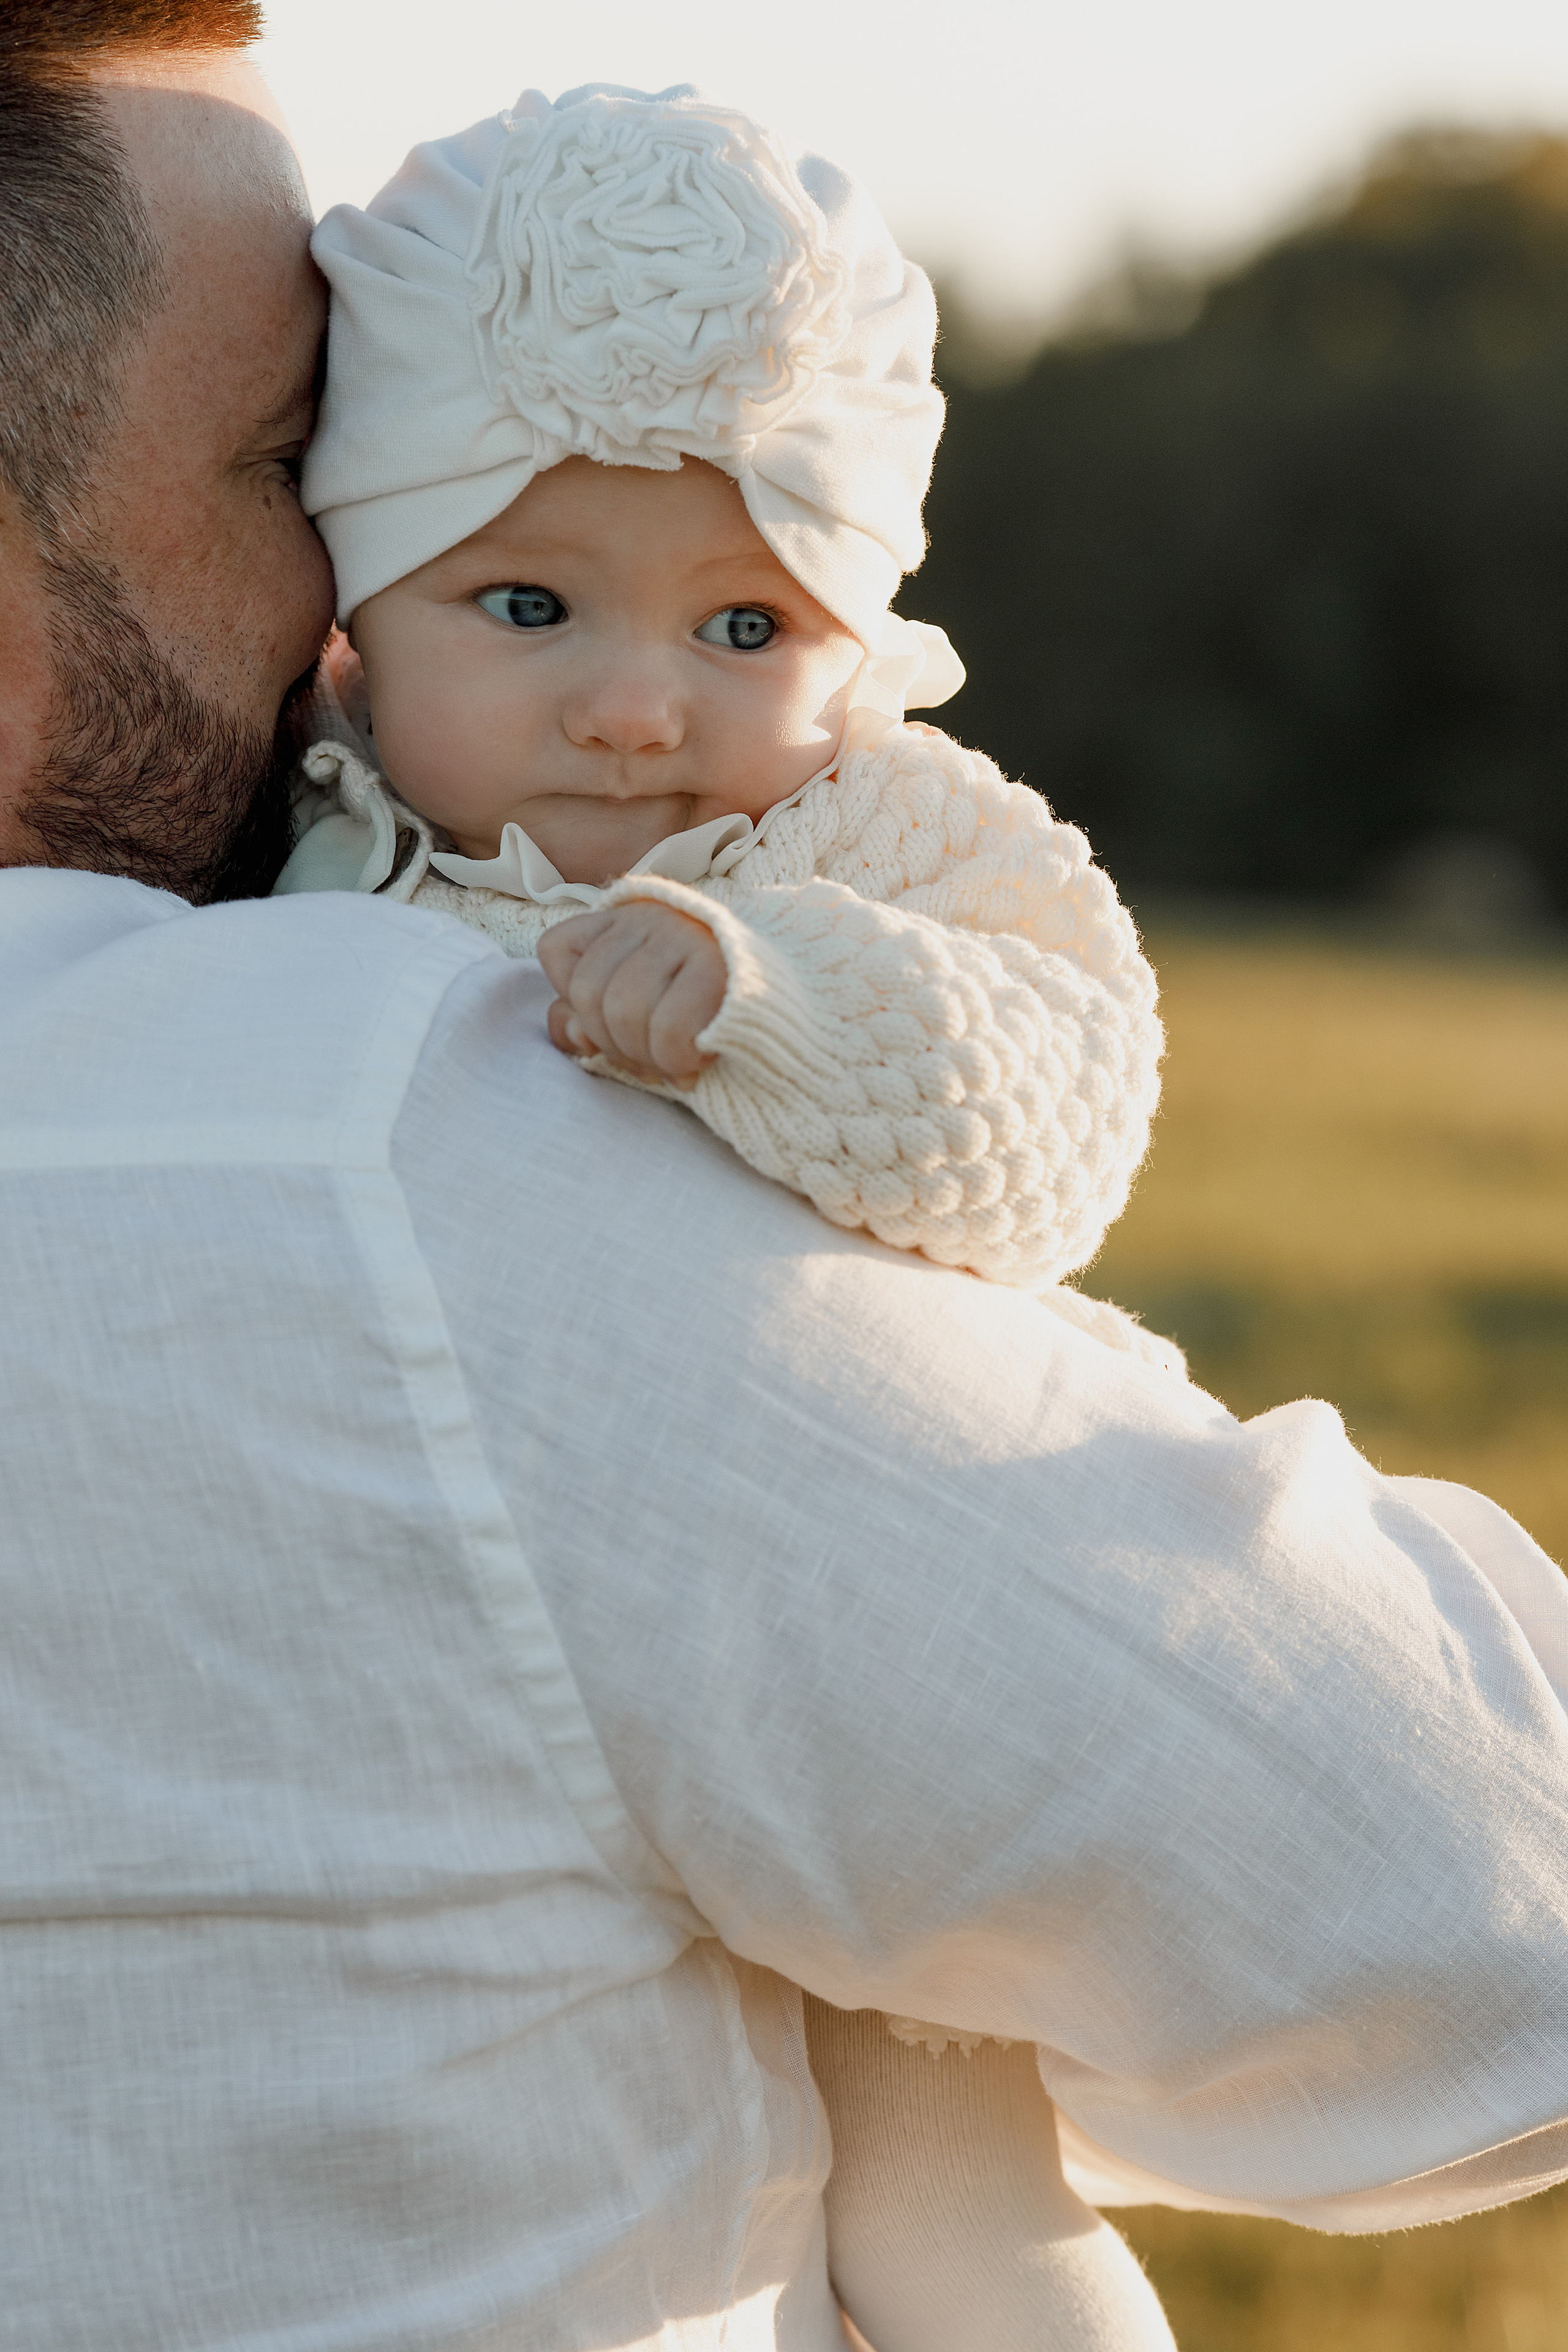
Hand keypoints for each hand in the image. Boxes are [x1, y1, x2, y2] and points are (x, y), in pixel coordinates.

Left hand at [537, 900, 728, 1087]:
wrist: (798, 1009)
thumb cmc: (706, 1015)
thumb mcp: (638, 1011)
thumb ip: (588, 1016)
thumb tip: (571, 1032)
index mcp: (622, 918)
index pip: (557, 951)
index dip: (574, 1003)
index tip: (611, 1031)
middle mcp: (650, 916)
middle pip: (587, 991)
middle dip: (614, 1043)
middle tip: (651, 1060)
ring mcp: (684, 936)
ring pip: (621, 1011)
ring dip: (646, 1057)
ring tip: (676, 1062)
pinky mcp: (717, 967)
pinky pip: (668, 1029)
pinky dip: (677, 1059)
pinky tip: (698, 1062)